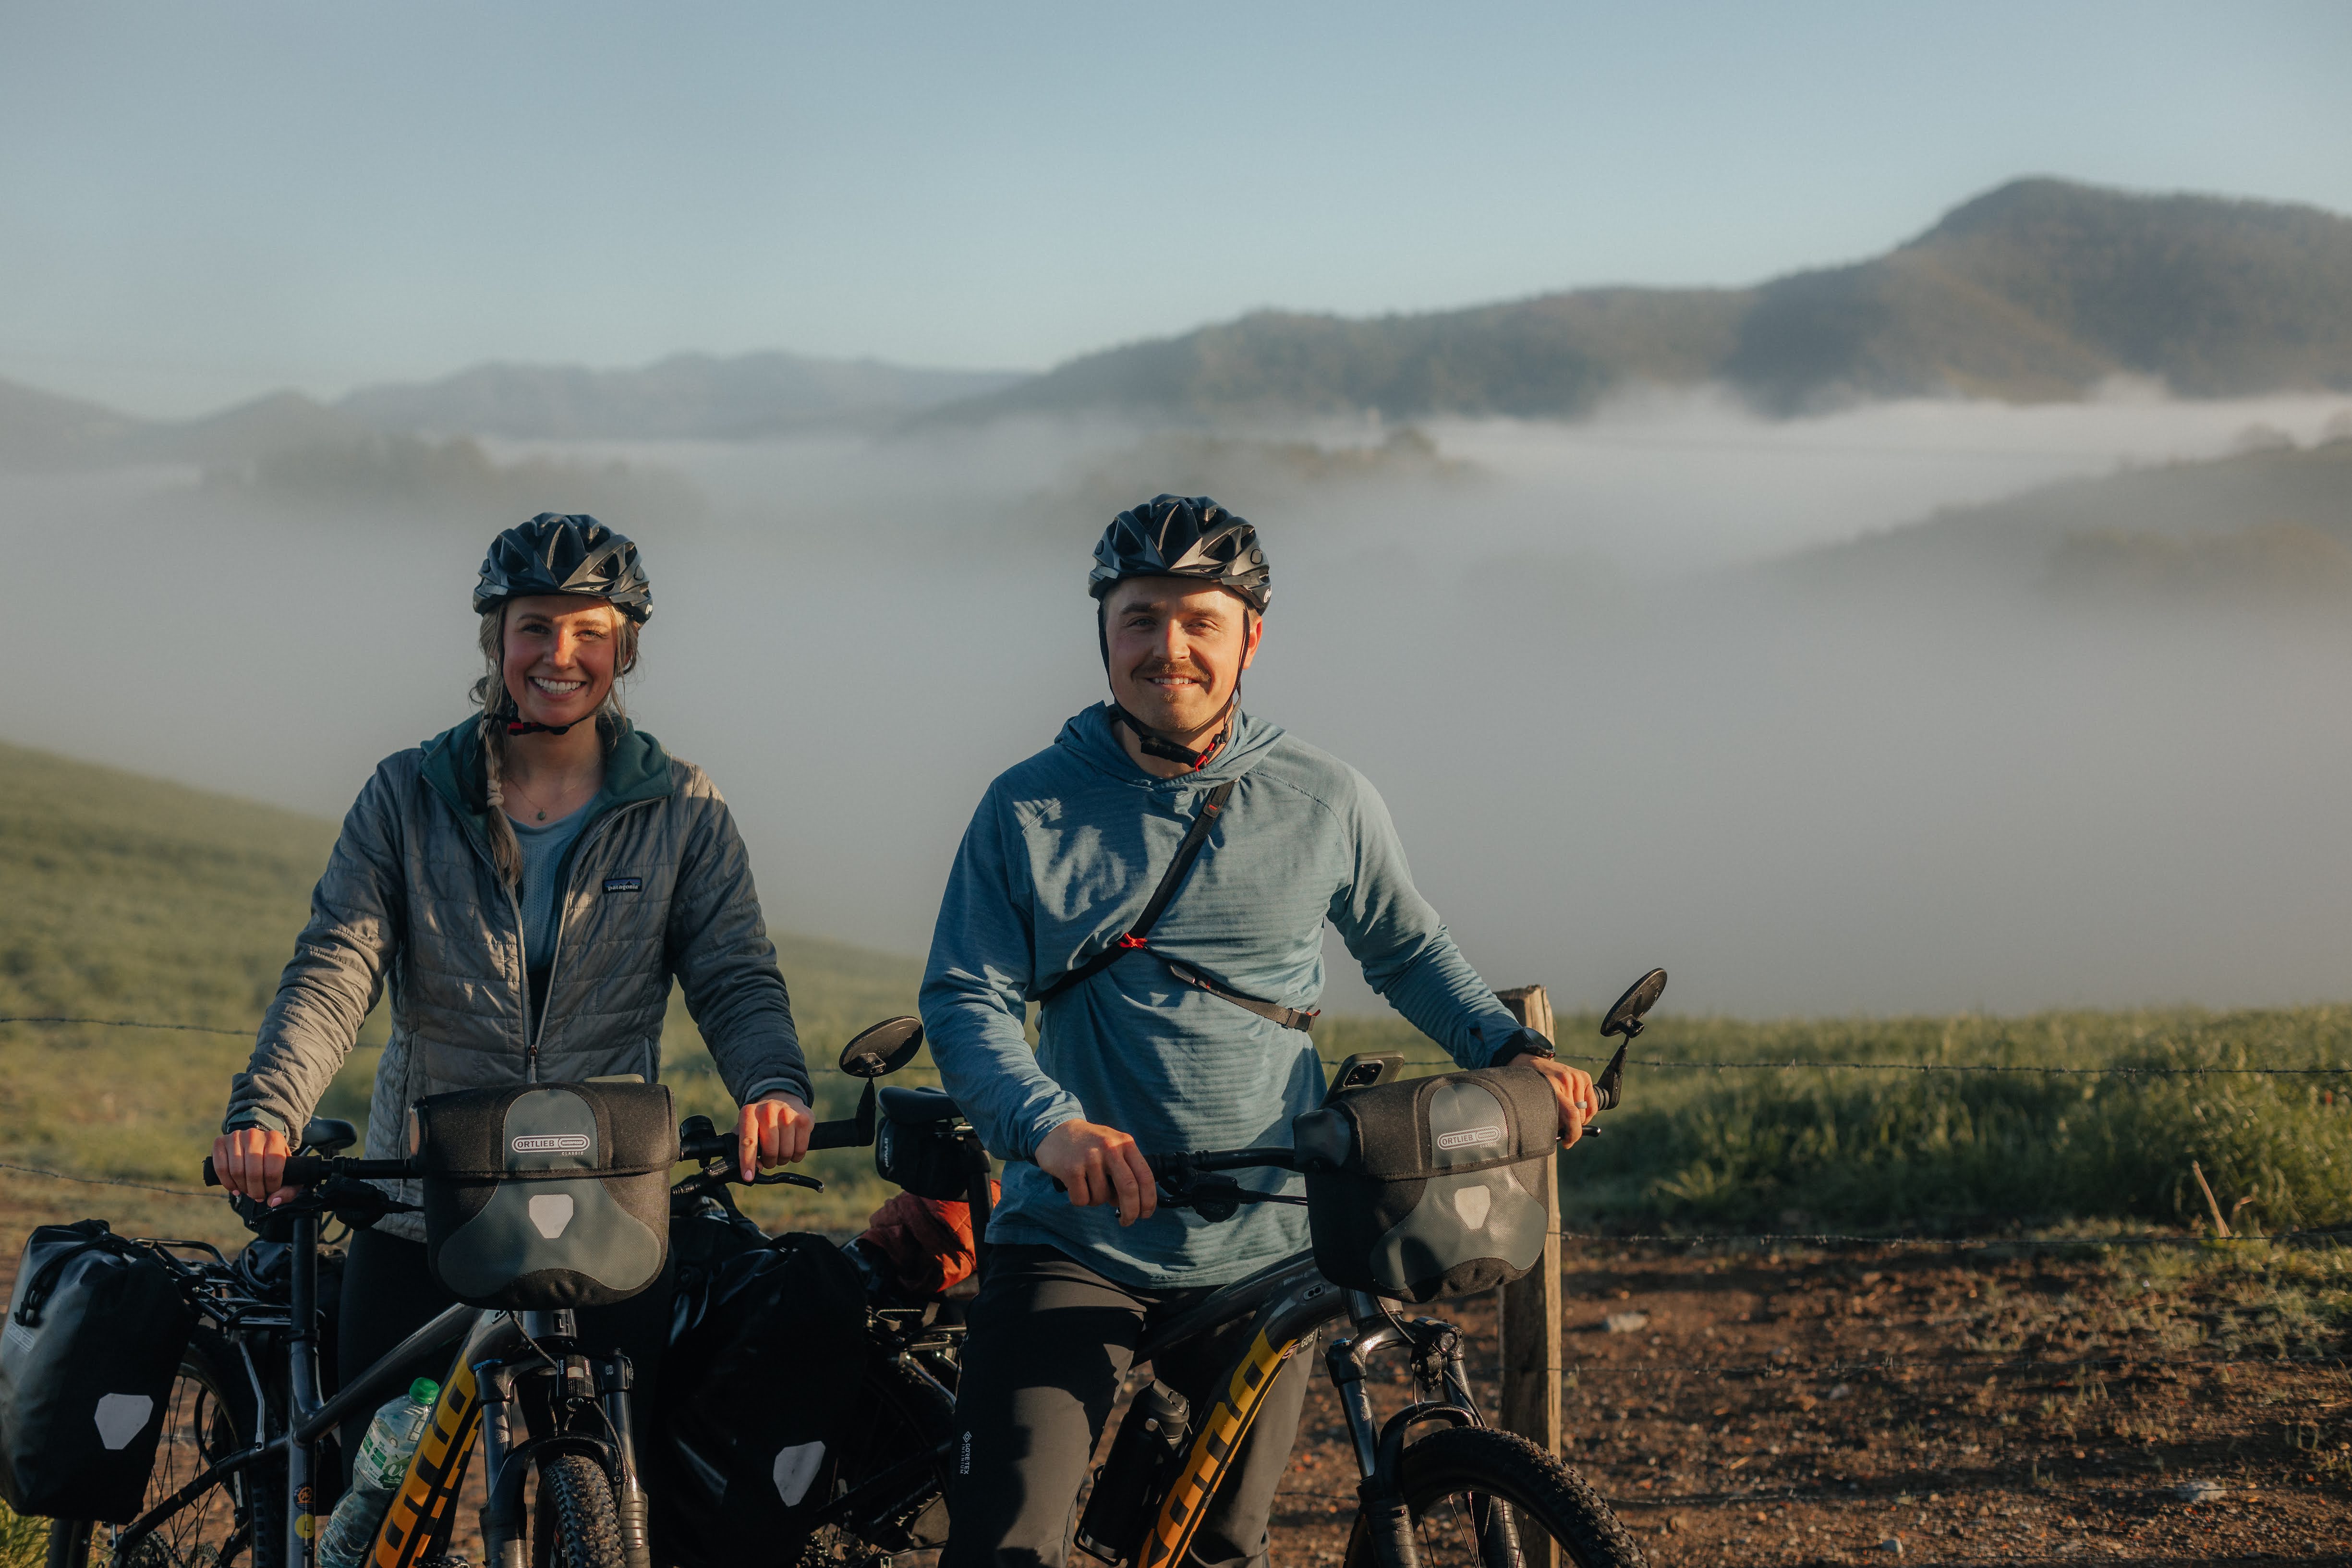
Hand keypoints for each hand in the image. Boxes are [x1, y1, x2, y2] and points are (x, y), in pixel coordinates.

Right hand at [212, 1127, 297, 1206]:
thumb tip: (272, 1202)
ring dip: (242, 1188)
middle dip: (256, 1191)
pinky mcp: (220, 1142)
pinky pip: (220, 1168)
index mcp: (275, 1139)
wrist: (257, 1143)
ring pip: (236, 1172)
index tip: (271, 1191)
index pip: (272, 1170)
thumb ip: (288, 1191)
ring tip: (248, 1190)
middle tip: (258, 1196)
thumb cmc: (274, 1161)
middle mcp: (254, 1135)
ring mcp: (235, 1136)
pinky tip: (235, 1188)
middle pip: (253, 1173)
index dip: (271, 1187)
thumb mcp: (289, 1172)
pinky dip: (227, 1183)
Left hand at [737, 1095, 813, 1179]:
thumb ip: (744, 1147)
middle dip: (769, 1162)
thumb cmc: (761, 1120)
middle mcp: (768, 1110)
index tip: (749, 1177)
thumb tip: (755, 1168)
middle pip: (770, 1151)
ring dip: (783, 1159)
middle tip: (769, 1159)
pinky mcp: (805, 1119)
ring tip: (780, 1151)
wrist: (782, 1097)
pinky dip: (796, 1156)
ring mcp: (788, 1114)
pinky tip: (792, 1147)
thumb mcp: (746, 1126)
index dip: (747, 1162)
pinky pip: (800, 1150)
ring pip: (786, 1153)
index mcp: (749, 1113)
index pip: (748, 1142)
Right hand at [1036, 1119, 1156, 1225]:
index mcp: (1125, 1143)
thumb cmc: (1089, 1144)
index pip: (1145, 1176)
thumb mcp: (1113, 1145)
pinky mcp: (1071, 1169)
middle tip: (1127, 1221)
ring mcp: (1090, 1158)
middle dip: (1131, 1212)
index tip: (1146, 1214)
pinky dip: (1080, 1199)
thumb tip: (1136, 1201)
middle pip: (1129, 1189)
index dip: (1149, 1200)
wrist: (1056, 1130)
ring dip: (1097, 1201)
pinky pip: (1082, 1199)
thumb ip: (1127, 1167)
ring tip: (1088, 1185)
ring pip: (1101, 1198)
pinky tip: (1075, 1185)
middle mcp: (1110, 1148)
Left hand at [1527, 1058, 1599, 1148]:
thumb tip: (1563, 1138)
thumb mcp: (1535, 1102)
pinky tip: (1577, 1113)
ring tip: (1565, 1117)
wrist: (1532, 1063)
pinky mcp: (1584, 1076)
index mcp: (1551, 1086)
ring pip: (1585, 1111)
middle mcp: (1566, 1079)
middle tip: (1562, 1131)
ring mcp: (1576, 1076)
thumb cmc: (1531, 1085)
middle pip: (1578, 1115)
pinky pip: (1592, 1103)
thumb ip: (1549, 1118)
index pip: (1572, 1114)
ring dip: (1577, 1120)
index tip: (1567, 1143)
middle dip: (1571, 1128)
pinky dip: (1586, 1113)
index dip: (1573, 1133)